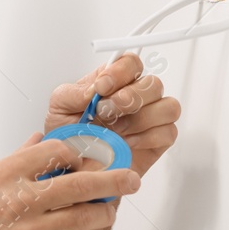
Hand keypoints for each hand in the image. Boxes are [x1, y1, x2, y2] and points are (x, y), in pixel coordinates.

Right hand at [0, 135, 141, 229]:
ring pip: (82, 218)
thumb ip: (17, 161)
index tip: (91, 159)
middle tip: (133, 178)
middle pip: (81, 184)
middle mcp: (20, 201)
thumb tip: (41, 139)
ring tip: (108, 212)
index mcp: (6, 174)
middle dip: (113, 180)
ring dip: (101, 213)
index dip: (81, 155)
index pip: (58, 152)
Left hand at [45, 53, 180, 177]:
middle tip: (106, 112)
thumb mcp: (60, 107)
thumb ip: (74, 93)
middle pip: (153, 83)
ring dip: (141, 118)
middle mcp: (135, 97)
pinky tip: (127, 143)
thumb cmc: (68, 134)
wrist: (71, 167)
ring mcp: (149, 119)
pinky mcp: (157, 142)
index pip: (131, 62)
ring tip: (116, 130)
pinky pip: (168, 132)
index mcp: (114, 82)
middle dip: (130, 97)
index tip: (101, 87)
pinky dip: (148, 138)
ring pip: (168, 106)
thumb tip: (94, 89)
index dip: (121, 72)